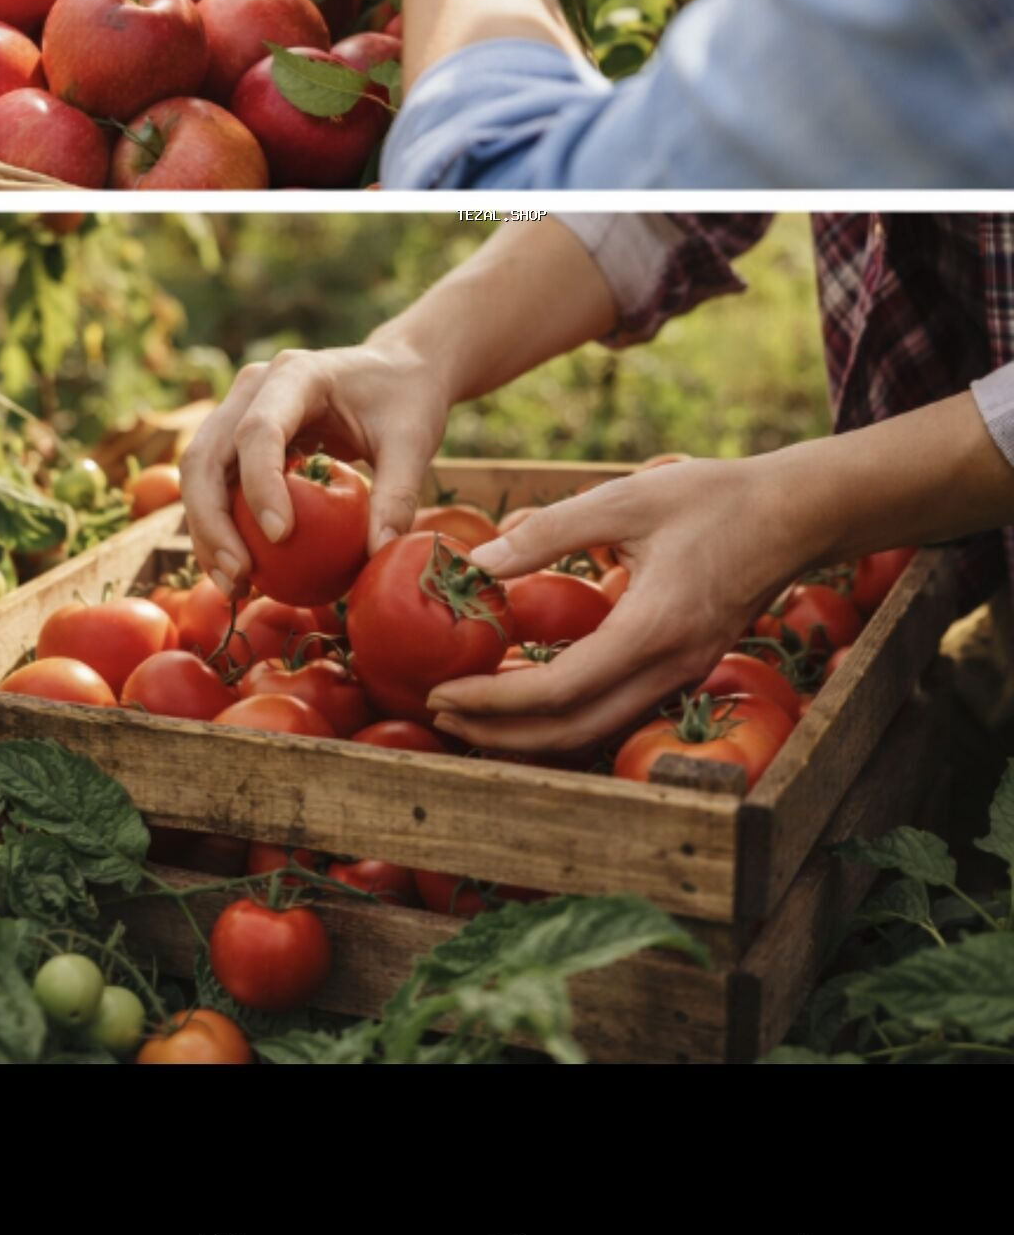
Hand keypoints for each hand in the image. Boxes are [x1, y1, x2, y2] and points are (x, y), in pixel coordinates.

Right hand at [179, 338, 449, 592]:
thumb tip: (380, 555)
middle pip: (207, 454)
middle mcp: (254, 387)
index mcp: (296, 374)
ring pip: (198, 473)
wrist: (397, 371)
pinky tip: (240, 573)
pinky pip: (216, 484)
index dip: (260, 485)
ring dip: (206, 532)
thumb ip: (398, 495)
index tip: (281, 538)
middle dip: (213, 521)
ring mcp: (239, 410)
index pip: (258, 430)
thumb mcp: (413, 442)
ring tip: (234, 586)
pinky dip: (218, 528)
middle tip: (240, 576)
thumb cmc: (407, 400)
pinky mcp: (238, 438)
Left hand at [427, 455, 812, 753]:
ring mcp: (681, 678)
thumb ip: (549, 532)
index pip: (560, 690)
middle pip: (572, 732)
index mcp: (654, 627)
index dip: (494, 702)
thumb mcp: (624, 498)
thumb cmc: (712, 498)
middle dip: (499, 735)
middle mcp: (670, 668)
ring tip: (471, 717)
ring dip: (528, 736)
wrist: (793, 515)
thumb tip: (476, 564)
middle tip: (440, 714)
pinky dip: (562, 719)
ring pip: (594, 734)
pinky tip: (525, 699)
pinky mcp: (683, 673)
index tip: (443, 692)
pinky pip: (614, 715)